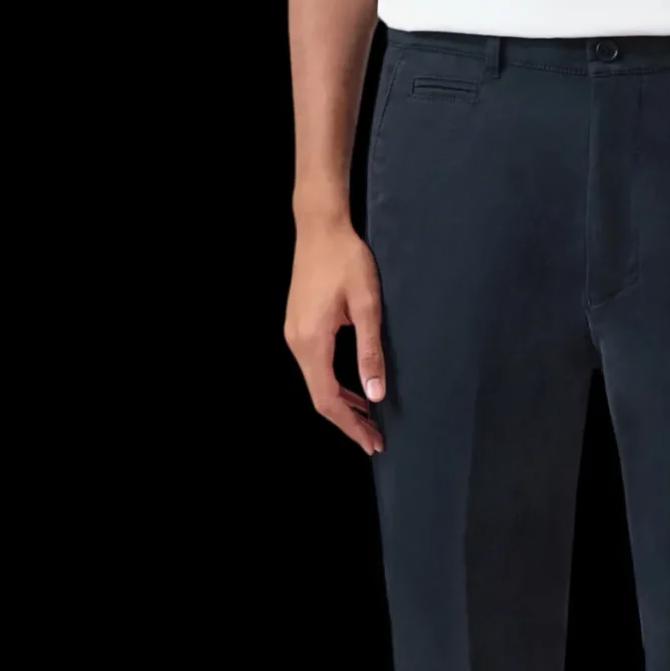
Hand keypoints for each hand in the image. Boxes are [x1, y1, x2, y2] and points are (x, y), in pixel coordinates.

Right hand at [284, 216, 387, 454]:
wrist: (320, 227)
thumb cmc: (346, 259)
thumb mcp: (367, 305)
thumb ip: (370, 351)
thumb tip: (376, 395)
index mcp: (311, 341)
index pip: (327, 400)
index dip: (350, 426)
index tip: (373, 443)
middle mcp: (296, 342)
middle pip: (319, 397)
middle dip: (348, 421)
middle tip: (375, 438)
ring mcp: (293, 334)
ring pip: (316, 383)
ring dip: (341, 403)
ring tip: (368, 419)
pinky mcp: (298, 326)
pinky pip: (315, 367)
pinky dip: (334, 384)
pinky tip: (353, 389)